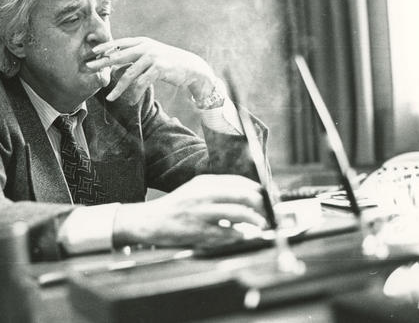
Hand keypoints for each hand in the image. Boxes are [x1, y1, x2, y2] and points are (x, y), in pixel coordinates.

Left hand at [85, 37, 217, 104]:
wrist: (191, 67)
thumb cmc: (169, 62)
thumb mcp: (151, 55)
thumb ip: (134, 57)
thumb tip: (115, 65)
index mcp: (142, 42)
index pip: (120, 43)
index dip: (105, 47)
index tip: (92, 52)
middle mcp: (146, 47)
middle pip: (119, 56)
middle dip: (102, 62)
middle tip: (88, 67)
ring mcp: (152, 57)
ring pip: (129, 74)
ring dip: (119, 88)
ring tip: (110, 97)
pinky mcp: (159, 68)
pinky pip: (142, 83)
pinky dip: (135, 94)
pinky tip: (132, 101)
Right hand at [113, 175, 266, 247]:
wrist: (149, 220)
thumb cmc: (176, 207)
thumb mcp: (196, 191)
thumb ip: (218, 192)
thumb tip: (247, 197)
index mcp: (205, 182)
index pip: (240, 182)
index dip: (259, 191)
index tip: (269, 198)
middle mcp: (204, 194)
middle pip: (243, 195)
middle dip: (261, 205)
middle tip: (269, 214)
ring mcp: (201, 212)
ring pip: (238, 213)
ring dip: (255, 221)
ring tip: (261, 225)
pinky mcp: (198, 230)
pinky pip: (226, 234)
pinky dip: (238, 235)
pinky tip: (241, 236)